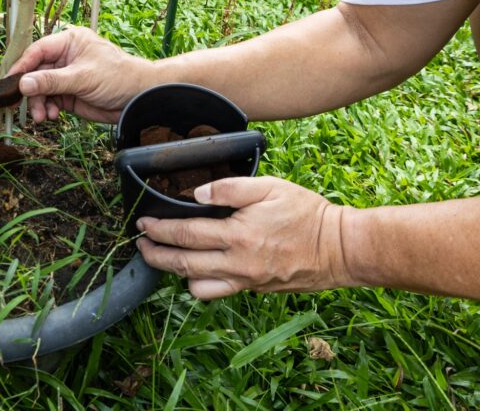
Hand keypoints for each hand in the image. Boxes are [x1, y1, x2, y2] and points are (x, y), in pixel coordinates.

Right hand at [7, 26, 152, 123]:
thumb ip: (51, 81)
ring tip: (43, 117)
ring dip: (38, 103)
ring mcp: (66, 76)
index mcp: (69, 41)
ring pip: (40, 89)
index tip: (8, 82)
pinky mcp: (69, 94)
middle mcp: (65, 56)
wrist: (138, 99)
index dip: (21, 66)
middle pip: (35, 71)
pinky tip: (52, 116)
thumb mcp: (82, 77)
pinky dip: (47, 109)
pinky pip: (49, 100)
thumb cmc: (117, 78)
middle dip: (29, 90)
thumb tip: (23, 84)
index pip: (37, 51)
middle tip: (17, 106)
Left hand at [135, 176, 353, 299]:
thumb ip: (231, 188)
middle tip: (140, 244)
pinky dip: (199, 285)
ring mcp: (245, 281)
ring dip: (173, 272)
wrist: (339, 248)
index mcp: (238, 235)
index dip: (159, 229)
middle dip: (155, 254)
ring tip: (162, 256)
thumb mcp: (270, 187)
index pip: (186, 234)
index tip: (143, 223)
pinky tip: (194, 271)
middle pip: (182, 264)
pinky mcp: (253, 289)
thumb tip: (198, 194)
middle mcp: (238, 264)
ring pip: (196, 285)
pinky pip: (217, 293)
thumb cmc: (306, 214)